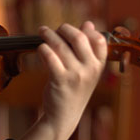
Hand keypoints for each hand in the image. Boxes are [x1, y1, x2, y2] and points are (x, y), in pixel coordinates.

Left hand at [34, 21, 107, 139]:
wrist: (63, 116)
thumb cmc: (74, 90)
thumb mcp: (86, 70)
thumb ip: (87, 48)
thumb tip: (88, 23)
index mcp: (99, 65)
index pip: (99, 39)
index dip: (85, 30)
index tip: (72, 29)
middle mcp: (90, 69)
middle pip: (78, 38)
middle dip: (64, 29)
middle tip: (54, 30)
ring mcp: (76, 75)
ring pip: (61, 46)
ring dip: (49, 35)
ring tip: (42, 31)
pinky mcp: (60, 80)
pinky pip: (50, 58)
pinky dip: (43, 49)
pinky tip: (40, 48)